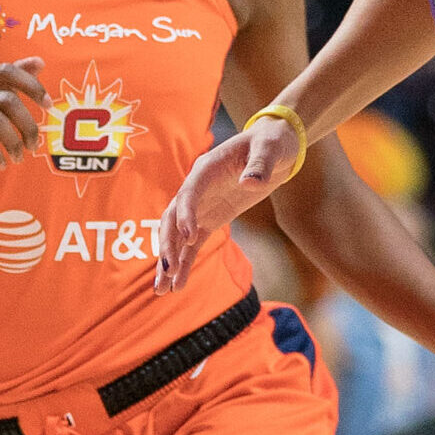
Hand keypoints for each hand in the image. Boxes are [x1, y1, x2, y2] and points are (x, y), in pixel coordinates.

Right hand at [0, 58, 45, 183]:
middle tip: (34, 145)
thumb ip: (14, 84)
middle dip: (28, 125)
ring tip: (19, 157)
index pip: (6, 70)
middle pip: (6, 100)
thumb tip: (39, 61)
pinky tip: (2, 164)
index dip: (31, 85)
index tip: (48, 105)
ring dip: (14, 143)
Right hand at [153, 115, 301, 292]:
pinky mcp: (209, 220)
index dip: (186, 213)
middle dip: (168, 245)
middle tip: (168, 270)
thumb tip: (250, 183)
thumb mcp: (270, 150)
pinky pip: (192, 245)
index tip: (189, 235)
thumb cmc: (270, 143)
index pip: (189, 193)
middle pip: (172, 218)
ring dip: (169, 262)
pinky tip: (178, 287)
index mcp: (206, 169)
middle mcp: (196, 189)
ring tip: (161, 291)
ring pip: (177, 237)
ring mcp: (200, 206)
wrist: (274, 148)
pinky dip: (185, 264)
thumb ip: (260, 166)